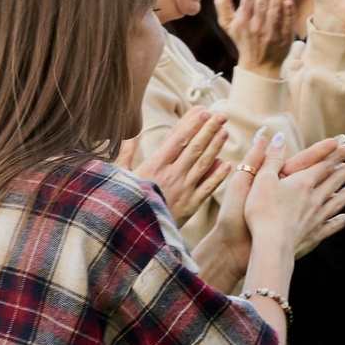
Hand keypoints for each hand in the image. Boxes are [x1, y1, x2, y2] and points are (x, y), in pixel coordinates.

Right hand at [126, 107, 230, 222]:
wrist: (133, 234)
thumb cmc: (122, 202)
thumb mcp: (117, 175)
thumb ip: (125, 152)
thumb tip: (128, 133)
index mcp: (155, 165)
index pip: (177, 138)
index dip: (191, 123)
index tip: (202, 110)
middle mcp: (171, 175)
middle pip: (194, 147)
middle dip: (208, 129)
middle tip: (220, 114)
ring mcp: (183, 190)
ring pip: (203, 164)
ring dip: (215, 146)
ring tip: (225, 131)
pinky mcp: (190, 206)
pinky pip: (207, 188)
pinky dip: (217, 176)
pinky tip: (226, 164)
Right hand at [216, 0, 296, 74]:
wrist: (258, 66)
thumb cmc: (242, 39)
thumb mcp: (227, 24)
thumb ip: (222, 3)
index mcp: (242, 22)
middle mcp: (255, 28)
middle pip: (261, 3)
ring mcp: (270, 35)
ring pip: (273, 12)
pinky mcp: (283, 40)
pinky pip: (285, 25)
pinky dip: (287, 14)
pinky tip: (288, 1)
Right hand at [246, 134, 344, 258]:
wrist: (272, 246)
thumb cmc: (263, 212)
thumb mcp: (262, 180)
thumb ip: (271, 158)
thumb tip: (278, 136)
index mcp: (303, 182)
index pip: (325, 163)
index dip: (339, 152)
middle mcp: (315, 198)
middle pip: (336, 180)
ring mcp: (317, 217)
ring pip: (339, 200)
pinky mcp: (314, 234)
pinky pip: (332, 225)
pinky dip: (342, 220)